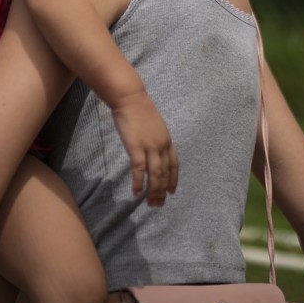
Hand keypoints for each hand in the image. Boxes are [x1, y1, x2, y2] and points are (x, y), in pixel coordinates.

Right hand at [109, 91, 178, 205]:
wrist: (130, 98)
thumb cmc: (139, 109)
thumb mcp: (154, 125)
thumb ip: (156, 138)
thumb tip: (154, 149)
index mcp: (167, 140)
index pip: (174, 164)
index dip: (173, 179)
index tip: (172, 191)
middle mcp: (161, 145)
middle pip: (165, 173)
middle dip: (162, 190)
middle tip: (159, 204)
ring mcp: (150, 147)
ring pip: (155, 175)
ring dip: (153, 191)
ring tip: (150, 203)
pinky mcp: (136, 148)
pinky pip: (139, 170)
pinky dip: (139, 183)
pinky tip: (136, 192)